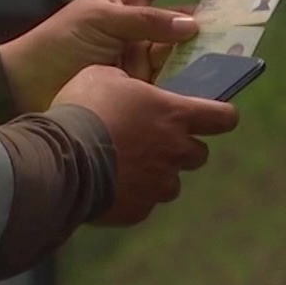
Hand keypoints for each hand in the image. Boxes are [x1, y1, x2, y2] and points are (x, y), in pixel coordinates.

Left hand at [0, 0, 223, 111]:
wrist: (27, 88)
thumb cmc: (58, 44)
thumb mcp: (100, 21)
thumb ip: (146, 21)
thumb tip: (192, 24)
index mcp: (126, 0)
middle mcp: (139, 29)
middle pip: (183, 19)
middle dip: (211, 20)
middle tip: (241, 24)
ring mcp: (140, 60)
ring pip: (183, 55)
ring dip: (205, 56)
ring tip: (229, 59)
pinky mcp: (139, 90)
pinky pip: (172, 85)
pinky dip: (190, 86)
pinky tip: (205, 87)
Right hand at [52, 65, 240, 225]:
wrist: (61, 158)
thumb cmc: (84, 108)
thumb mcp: (102, 75)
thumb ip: (127, 80)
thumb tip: (127, 82)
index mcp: (174, 115)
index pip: (224, 117)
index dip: (222, 115)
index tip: (217, 116)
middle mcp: (175, 151)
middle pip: (199, 153)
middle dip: (183, 147)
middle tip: (155, 140)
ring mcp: (159, 184)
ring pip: (171, 182)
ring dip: (157, 173)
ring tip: (127, 165)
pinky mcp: (140, 209)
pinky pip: (145, 202)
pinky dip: (132, 194)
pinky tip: (109, 183)